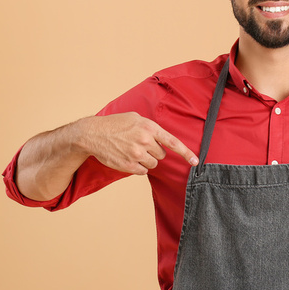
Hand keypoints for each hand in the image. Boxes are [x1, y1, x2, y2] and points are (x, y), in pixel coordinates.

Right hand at [80, 112, 198, 174]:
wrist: (93, 134)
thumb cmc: (115, 124)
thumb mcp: (135, 118)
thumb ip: (151, 127)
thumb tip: (163, 139)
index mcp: (149, 127)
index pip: (172, 142)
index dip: (186, 152)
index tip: (195, 161)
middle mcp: (145, 141)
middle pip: (162, 154)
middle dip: (154, 151)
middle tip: (141, 144)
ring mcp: (137, 154)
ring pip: (153, 164)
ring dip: (146, 159)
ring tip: (132, 150)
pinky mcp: (129, 166)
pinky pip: (143, 171)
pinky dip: (138, 167)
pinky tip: (128, 158)